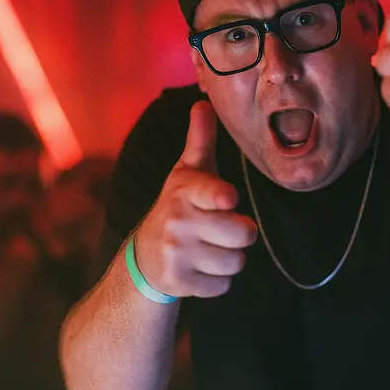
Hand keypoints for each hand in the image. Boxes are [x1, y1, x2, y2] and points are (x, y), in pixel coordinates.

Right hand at [133, 101, 256, 297]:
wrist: (146, 255)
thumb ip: (201, 141)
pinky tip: (201, 268)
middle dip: (241, 234)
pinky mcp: (179, 283)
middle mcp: (179, 222)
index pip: (210, 193)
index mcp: (186, 191)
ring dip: (230, 259)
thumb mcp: (187, 173)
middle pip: (243, 234)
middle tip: (224, 229)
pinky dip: (217, 281)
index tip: (228, 199)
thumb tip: (203, 103)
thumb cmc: (179, 206)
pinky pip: (223, 286)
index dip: (221, 198)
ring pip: (236, 262)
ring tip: (210, 249)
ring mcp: (177, 254)